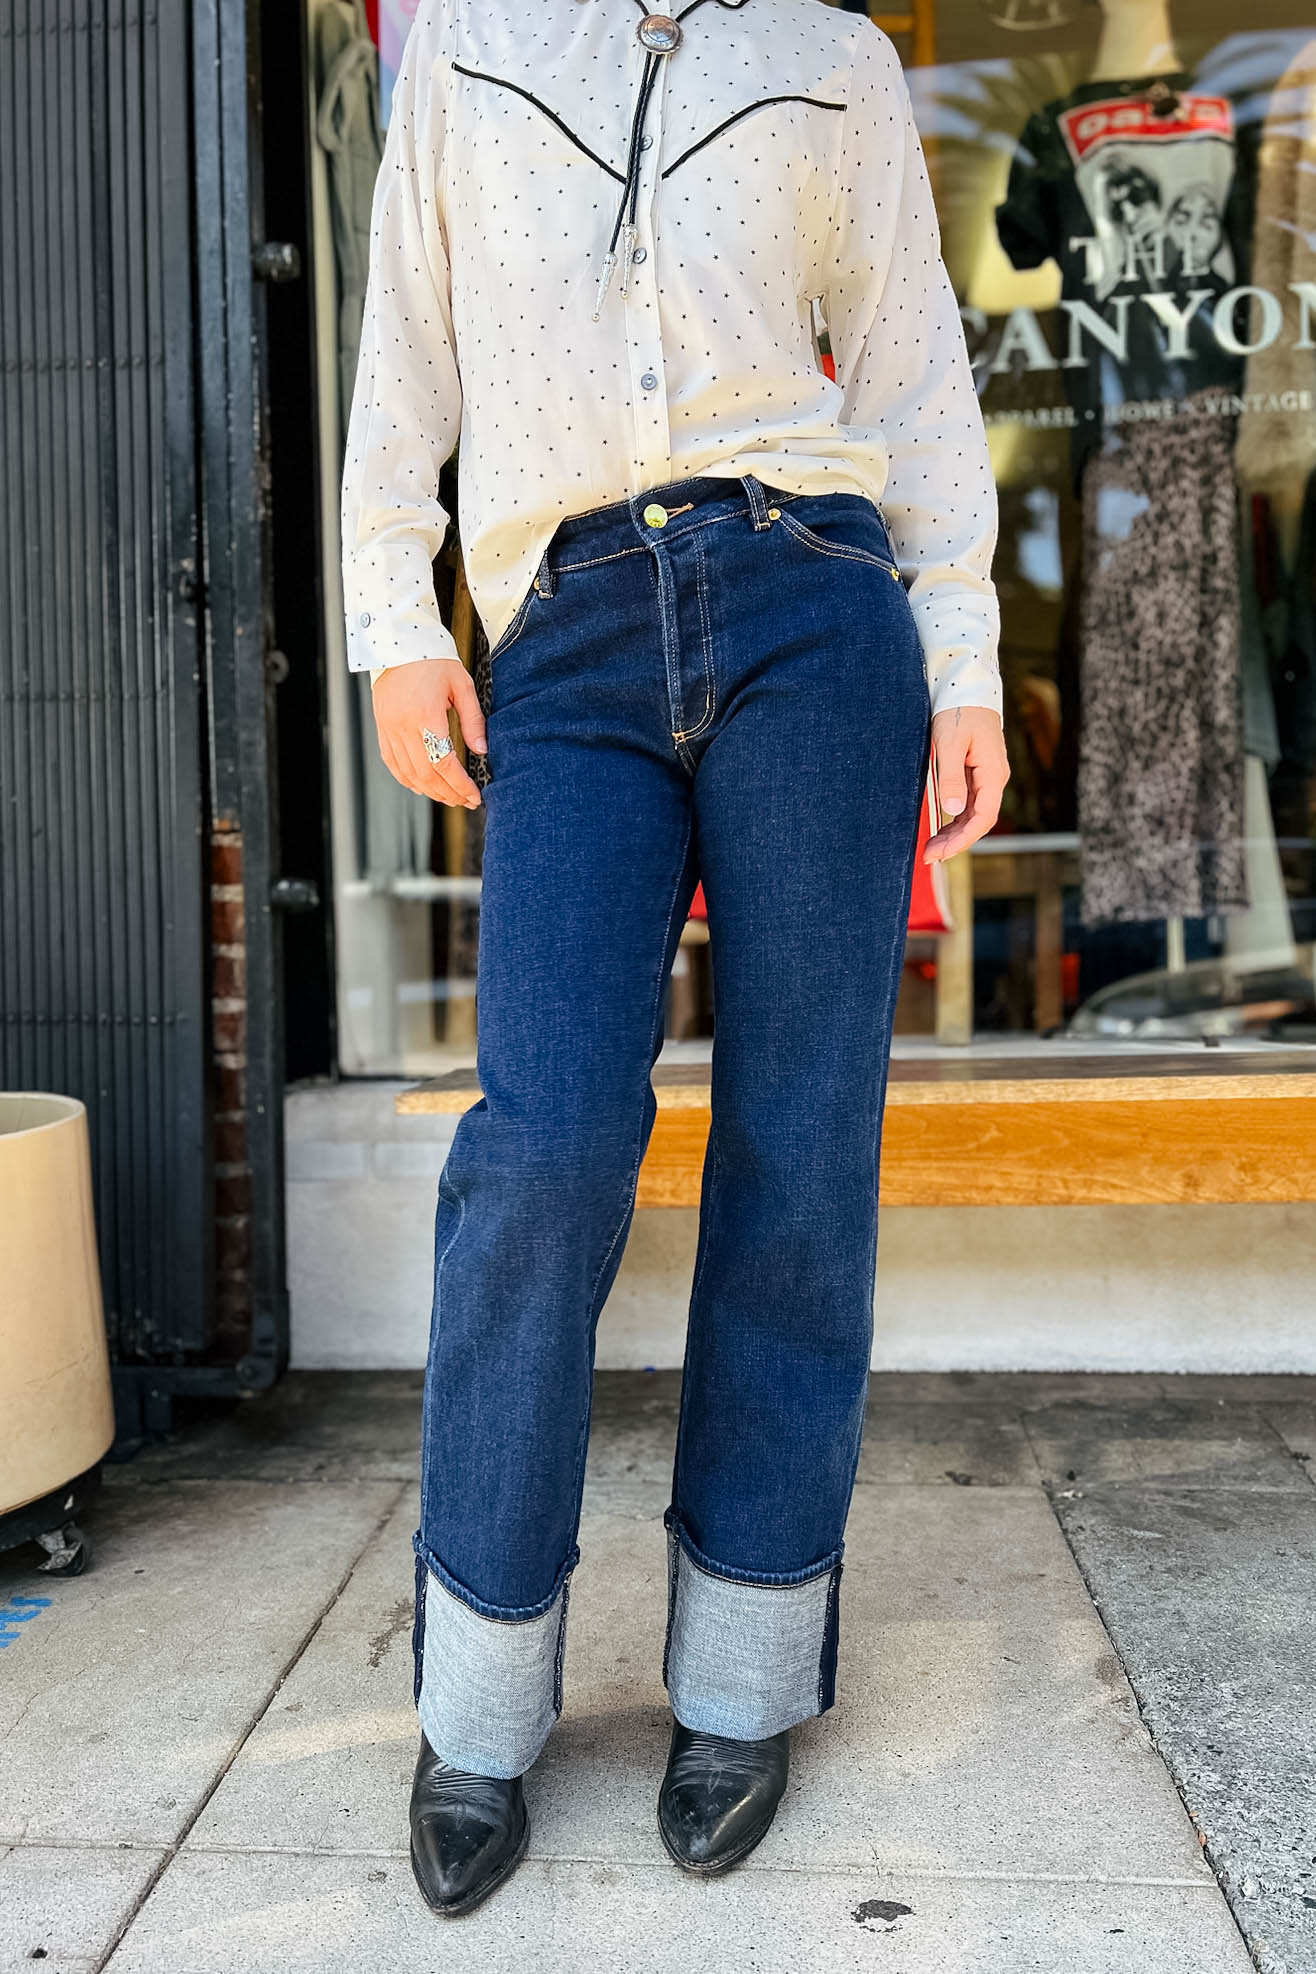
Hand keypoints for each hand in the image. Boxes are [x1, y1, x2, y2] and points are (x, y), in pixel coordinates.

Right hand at [371, 658, 487, 808]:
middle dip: (448, 793)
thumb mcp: (462, 685)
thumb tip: (482, 751)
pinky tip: (422, 786)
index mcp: (425, 715)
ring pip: (407, 773)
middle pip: (426, 774)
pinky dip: (407, 779)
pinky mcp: (381, 727)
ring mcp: (388, 728)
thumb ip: (473, 720)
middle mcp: (403, 726)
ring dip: (429, 790)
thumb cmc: (434, 659)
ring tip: (449, 797)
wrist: (398, 641)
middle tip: (465, 801)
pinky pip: (391, 762)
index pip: (444, 763)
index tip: (474, 795)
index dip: (460, 785)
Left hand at [924, 706, 1008, 862]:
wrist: (966, 687)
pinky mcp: (976, 772)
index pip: (983, 818)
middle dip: (955, 841)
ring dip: (954, 832)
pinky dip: (955, 818)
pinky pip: (968, 802)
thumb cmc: (958, 711)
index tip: (940, 852)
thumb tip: (952, 810)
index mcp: (992, 773)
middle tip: (929, 856)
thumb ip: (950, 778)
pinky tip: (940, 828)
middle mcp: (993, 778)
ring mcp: (986, 775)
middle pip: (978, 820)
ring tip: (931, 847)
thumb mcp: (949, 744)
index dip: (962, 839)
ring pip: (973, 814)